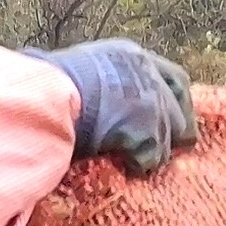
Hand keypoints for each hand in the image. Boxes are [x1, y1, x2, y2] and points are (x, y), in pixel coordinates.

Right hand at [25, 41, 199, 174]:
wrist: (47, 96)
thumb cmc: (48, 84)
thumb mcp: (81, 70)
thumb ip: (103, 82)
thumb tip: (101, 101)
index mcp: (131, 56)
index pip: (176, 78)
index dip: (178, 102)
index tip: (176, 118)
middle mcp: (148, 76)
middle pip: (178, 112)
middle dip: (174, 132)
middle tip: (165, 150)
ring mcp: (151, 104)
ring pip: (166, 140)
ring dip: (151, 154)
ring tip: (130, 163)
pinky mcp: (147, 132)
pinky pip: (151, 159)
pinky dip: (137, 167)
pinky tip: (122, 169)